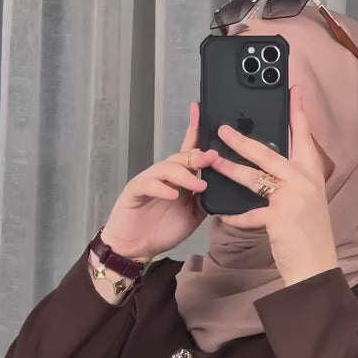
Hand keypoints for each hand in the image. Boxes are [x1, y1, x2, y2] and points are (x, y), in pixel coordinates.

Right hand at [100, 104, 217, 260]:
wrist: (136, 247)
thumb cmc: (163, 229)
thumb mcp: (193, 214)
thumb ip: (205, 198)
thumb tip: (222, 184)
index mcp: (179, 178)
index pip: (189, 149)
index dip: (195, 129)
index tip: (201, 109)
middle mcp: (164, 175)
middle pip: (182, 157)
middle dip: (198, 155)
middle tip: (213, 158)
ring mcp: (149, 181)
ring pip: (167, 168)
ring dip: (185, 174)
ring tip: (198, 184)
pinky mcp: (134, 191)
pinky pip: (149, 184)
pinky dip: (162, 188)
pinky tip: (173, 194)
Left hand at [210, 86, 338, 286]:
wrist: (316, 266)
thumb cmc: (309, 236)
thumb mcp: (307, 203)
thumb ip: (293, 185)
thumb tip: (272, 171)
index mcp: (312, 176)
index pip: (305, 138)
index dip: (299, 114)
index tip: (295, 89)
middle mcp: (304, 182)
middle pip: (269, 154)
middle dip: (243, 141)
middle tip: (223, 129)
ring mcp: (293, 198)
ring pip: (254, 177)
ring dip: (230, 170)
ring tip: (212, 162)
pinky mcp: (279, 217)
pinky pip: (249, 213)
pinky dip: (234, 215)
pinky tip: (222, 214)